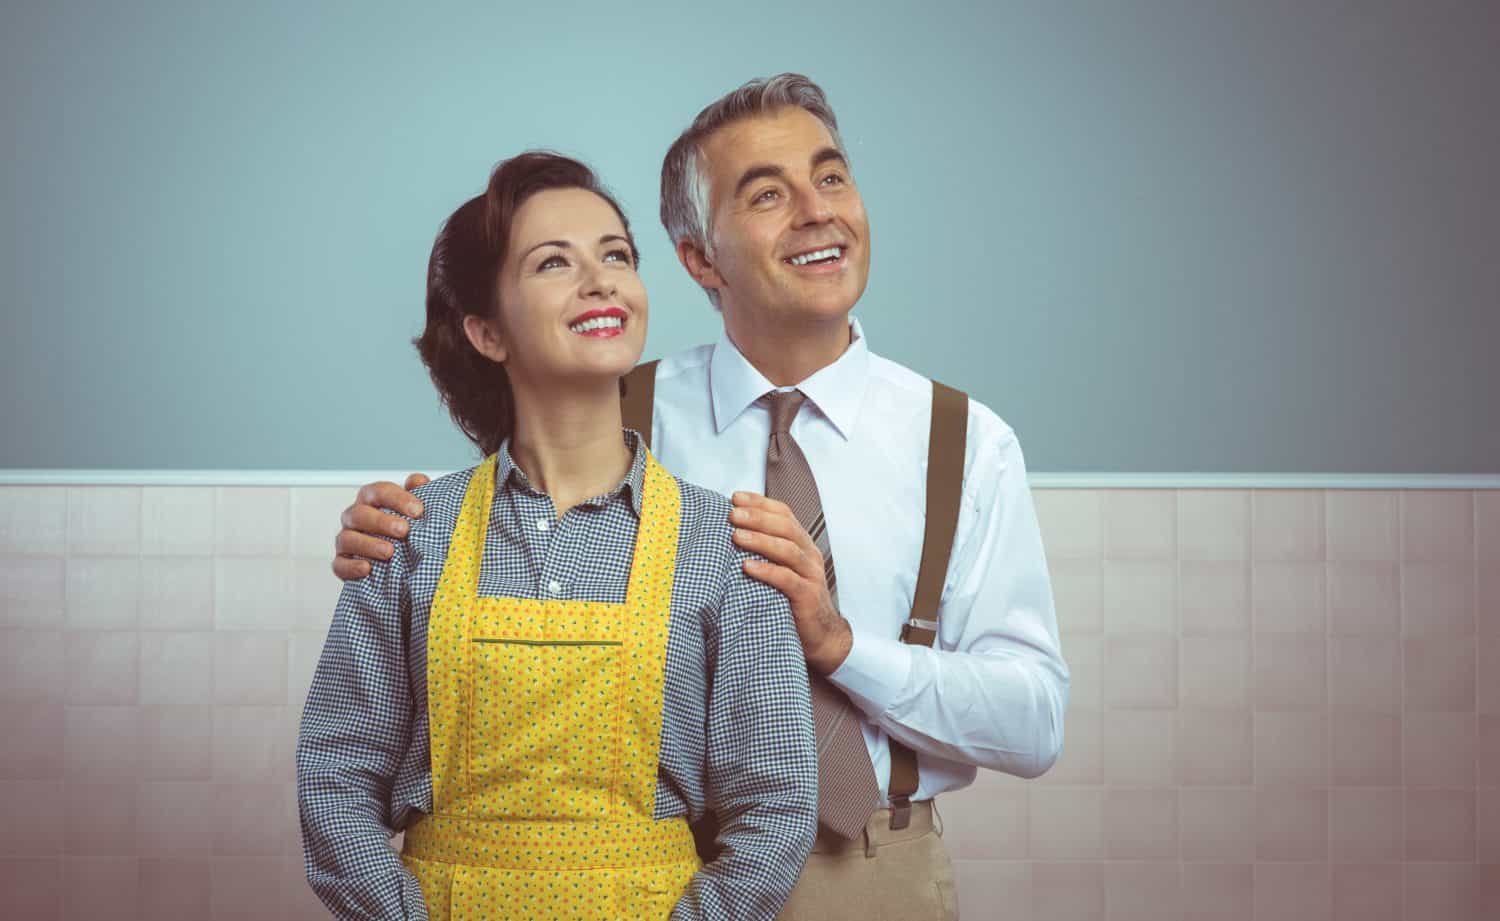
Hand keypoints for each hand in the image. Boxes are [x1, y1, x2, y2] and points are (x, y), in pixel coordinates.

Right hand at [331, 474, 429, 580]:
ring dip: (368, 544)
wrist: (401, 563)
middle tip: (404, 530)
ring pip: (347, 538)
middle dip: (381, 521)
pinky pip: (339, 564)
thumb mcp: (416, 511)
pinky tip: (367, 568)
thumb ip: (419, 493)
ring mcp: (347, 540)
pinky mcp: (342, 564)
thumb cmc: (405, 530)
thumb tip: (419, 480)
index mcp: (372, 500)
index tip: (418, 510)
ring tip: (389, 552)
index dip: (397, 498)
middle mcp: (355, 518)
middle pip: (360, 513)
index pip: (379, 491)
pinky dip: (351, 566)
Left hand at [729, 491, 852, 674]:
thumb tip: (728, 532)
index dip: (761, 503)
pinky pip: (787, 580)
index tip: (735, 497)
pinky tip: (747, 566)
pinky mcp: (808, 597)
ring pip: (787, 550)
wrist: (821, 636)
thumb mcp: (781, 570)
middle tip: (732, 514)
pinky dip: (766, 571)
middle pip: (786, 527)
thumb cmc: (792, 600)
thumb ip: (764, 552)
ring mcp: (811, 575)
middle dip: (758, 517)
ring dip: (760, 540)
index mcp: (802, 544)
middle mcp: (809, 555)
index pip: (784, 514)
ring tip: (736, 536)